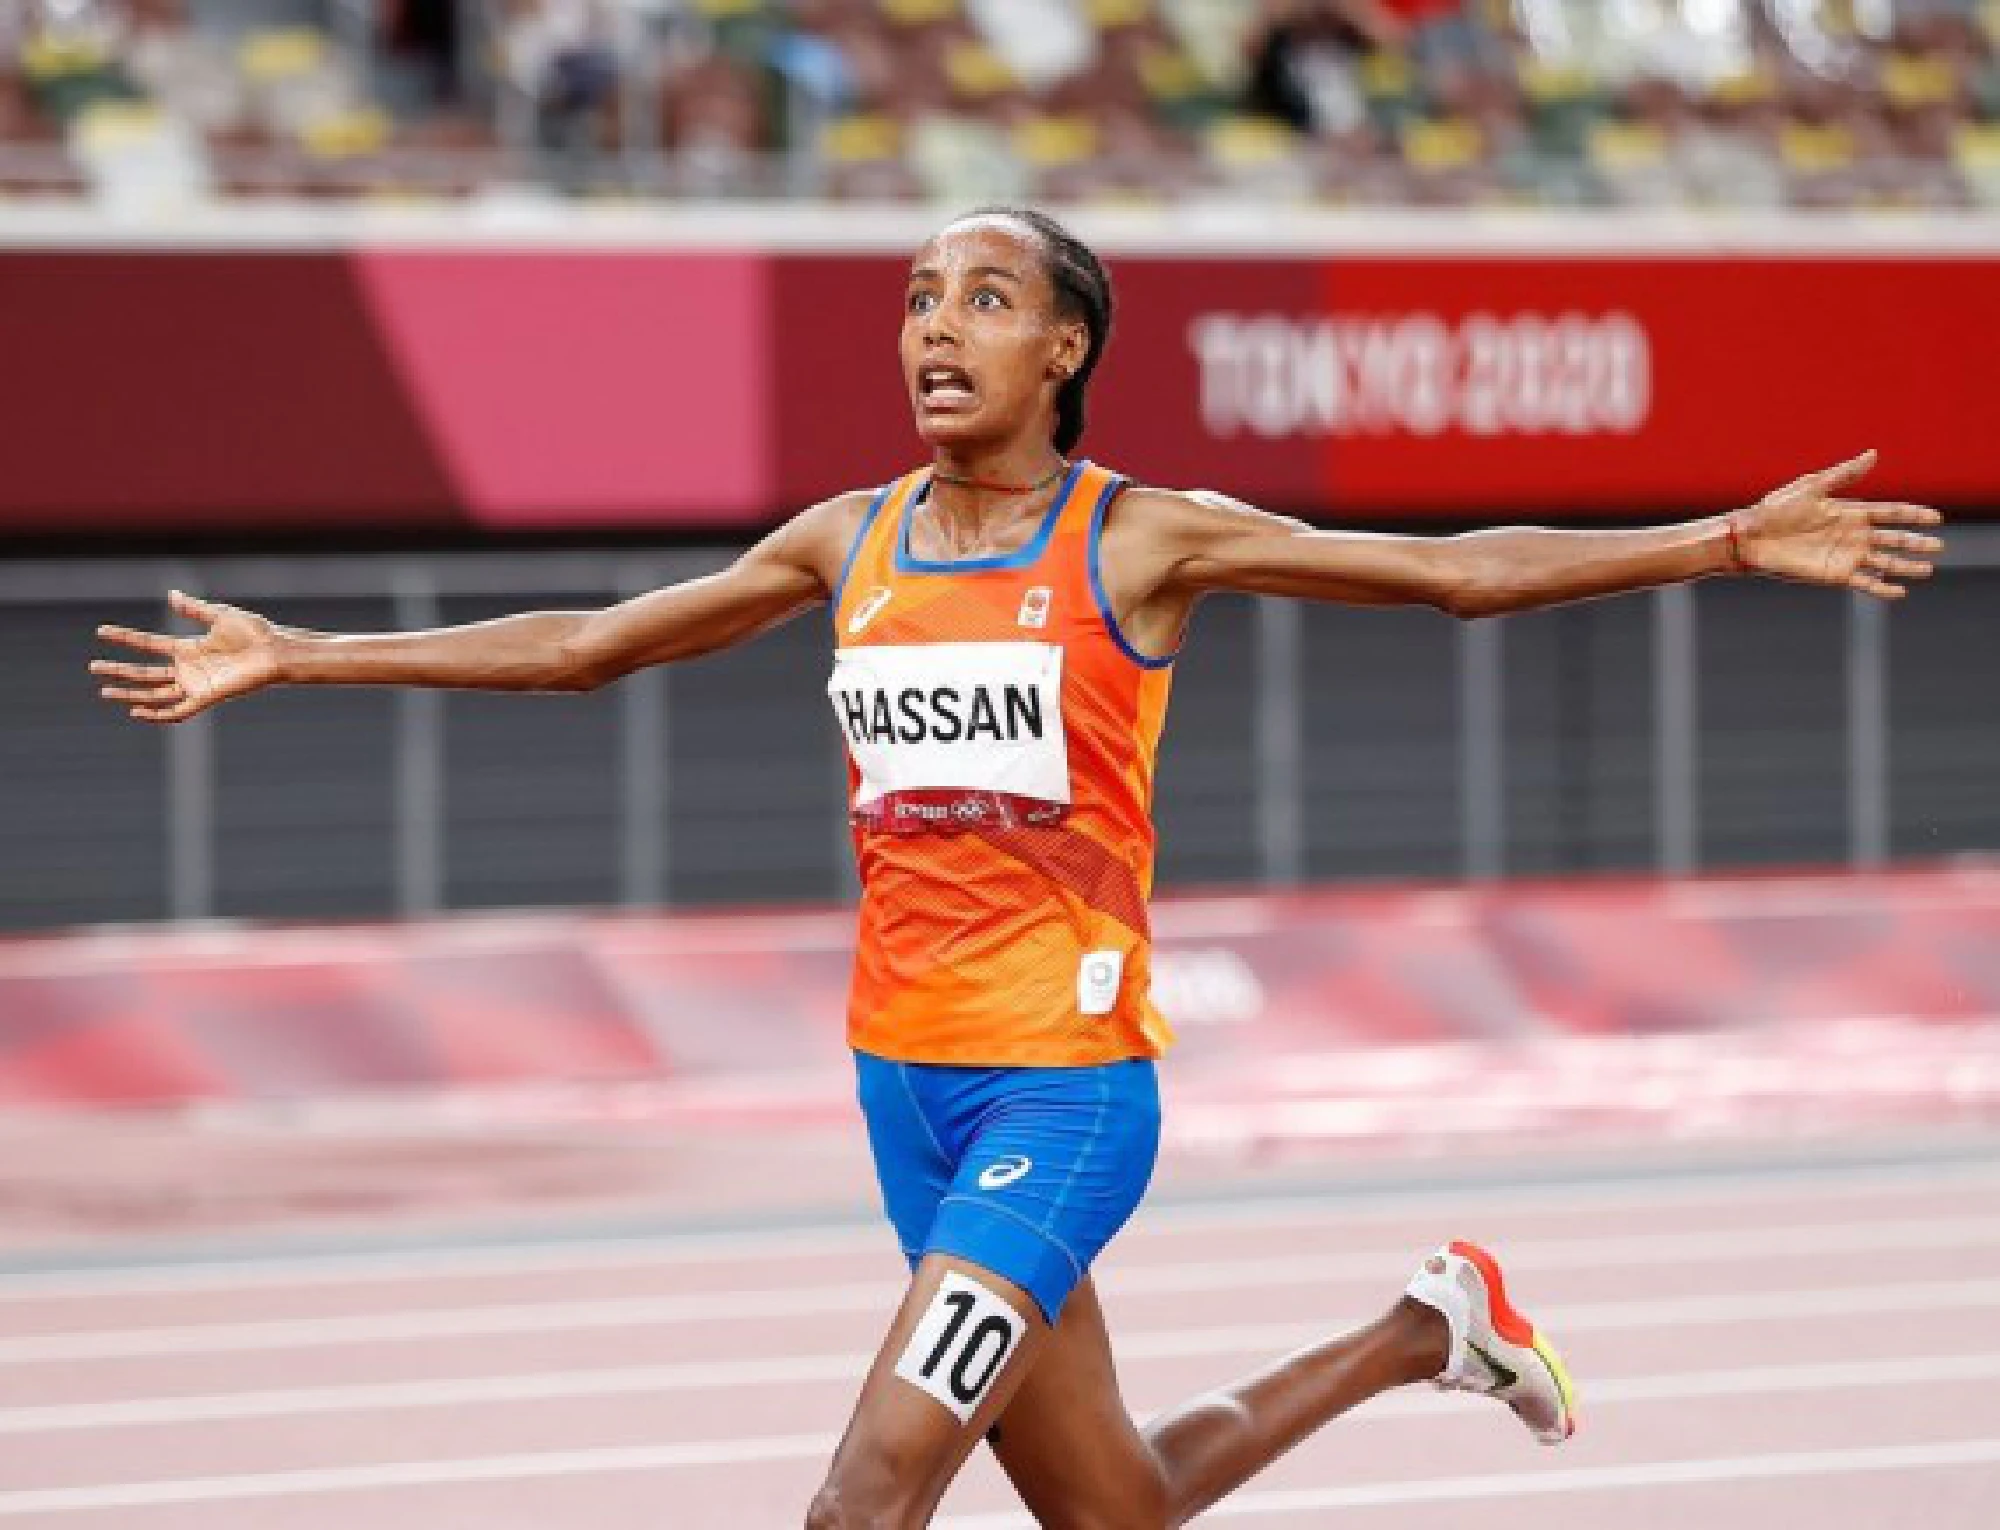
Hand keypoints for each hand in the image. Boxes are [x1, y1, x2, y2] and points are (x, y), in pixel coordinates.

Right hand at [90, 590, 282, 723]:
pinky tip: (136, 712)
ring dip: (130, 694)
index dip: (126, 638)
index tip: (102, 631)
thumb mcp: (220, 615)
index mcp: (189, 647)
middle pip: (146, 672)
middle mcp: (189, 668)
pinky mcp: (207, 697)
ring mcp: (196, 684)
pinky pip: (177, 712)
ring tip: (104, 692)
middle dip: (119, 670)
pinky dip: (157, 715)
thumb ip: (194, 609)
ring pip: (155, 693)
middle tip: (93, 666)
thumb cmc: (255, 632)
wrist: (276, 651)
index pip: (149, 644)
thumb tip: (171, 595)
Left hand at [1733, 450, 1943, 599]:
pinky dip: (1883, 589)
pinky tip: (1899, 592)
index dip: (1912, 515)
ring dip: (1906, 566)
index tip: (1935, 518)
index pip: (1890, 513)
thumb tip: (1874, 454)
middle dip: (1916, 542)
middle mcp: (1852, 534)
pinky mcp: (1835, 575)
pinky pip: (1865, 584)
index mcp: (1850, 511)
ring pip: (1885, 562)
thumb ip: (1845, 474)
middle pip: (1893, 538)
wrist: (1751, 538)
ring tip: (1927, 569)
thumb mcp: (1812, 487)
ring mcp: (1845, 556)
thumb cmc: (1775, 509)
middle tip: (1938, 546)